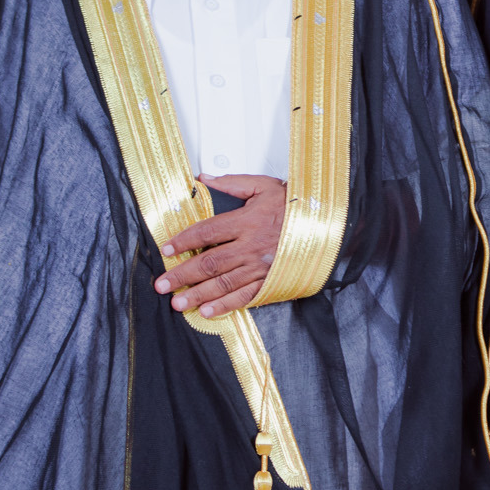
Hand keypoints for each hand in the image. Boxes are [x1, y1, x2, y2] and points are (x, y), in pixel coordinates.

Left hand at [155, 175, 286, 316]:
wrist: (327, 225)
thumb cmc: (296, 206)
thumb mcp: (264, 186)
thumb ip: (232, 183)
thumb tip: (205, 178)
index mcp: (247, 221)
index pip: (207, 232)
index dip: (183, 241)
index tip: (167, 250)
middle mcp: (251, 246)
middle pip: (209, 263)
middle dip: (182, 275)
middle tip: (162, 285)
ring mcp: (260, 267)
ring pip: (223, 284)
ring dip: (198, 294)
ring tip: (178, 302)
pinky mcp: (270, 281)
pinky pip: (245, 297)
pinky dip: (225, 306)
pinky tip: (208, 311)